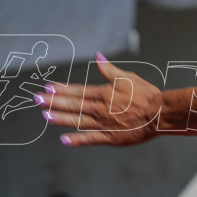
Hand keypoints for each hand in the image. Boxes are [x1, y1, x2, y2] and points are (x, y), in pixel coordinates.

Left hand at [39, 53, 162, 146]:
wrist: (160, 114)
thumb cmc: (146, 94)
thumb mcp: (128, 77)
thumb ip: (109, 70)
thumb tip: (97, 56)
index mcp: (104, 93)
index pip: (77, 90)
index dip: (61, 89)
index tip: (47, 87)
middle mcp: (100, 109)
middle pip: (73, 104)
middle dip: (53, 101)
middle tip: (36, 99)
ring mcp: (104, 124)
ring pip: (77, 121)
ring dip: (60, 118)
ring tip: (44, 116)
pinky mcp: (110, 138)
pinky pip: (90, 139)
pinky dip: (76, 140)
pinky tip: (64, 140)